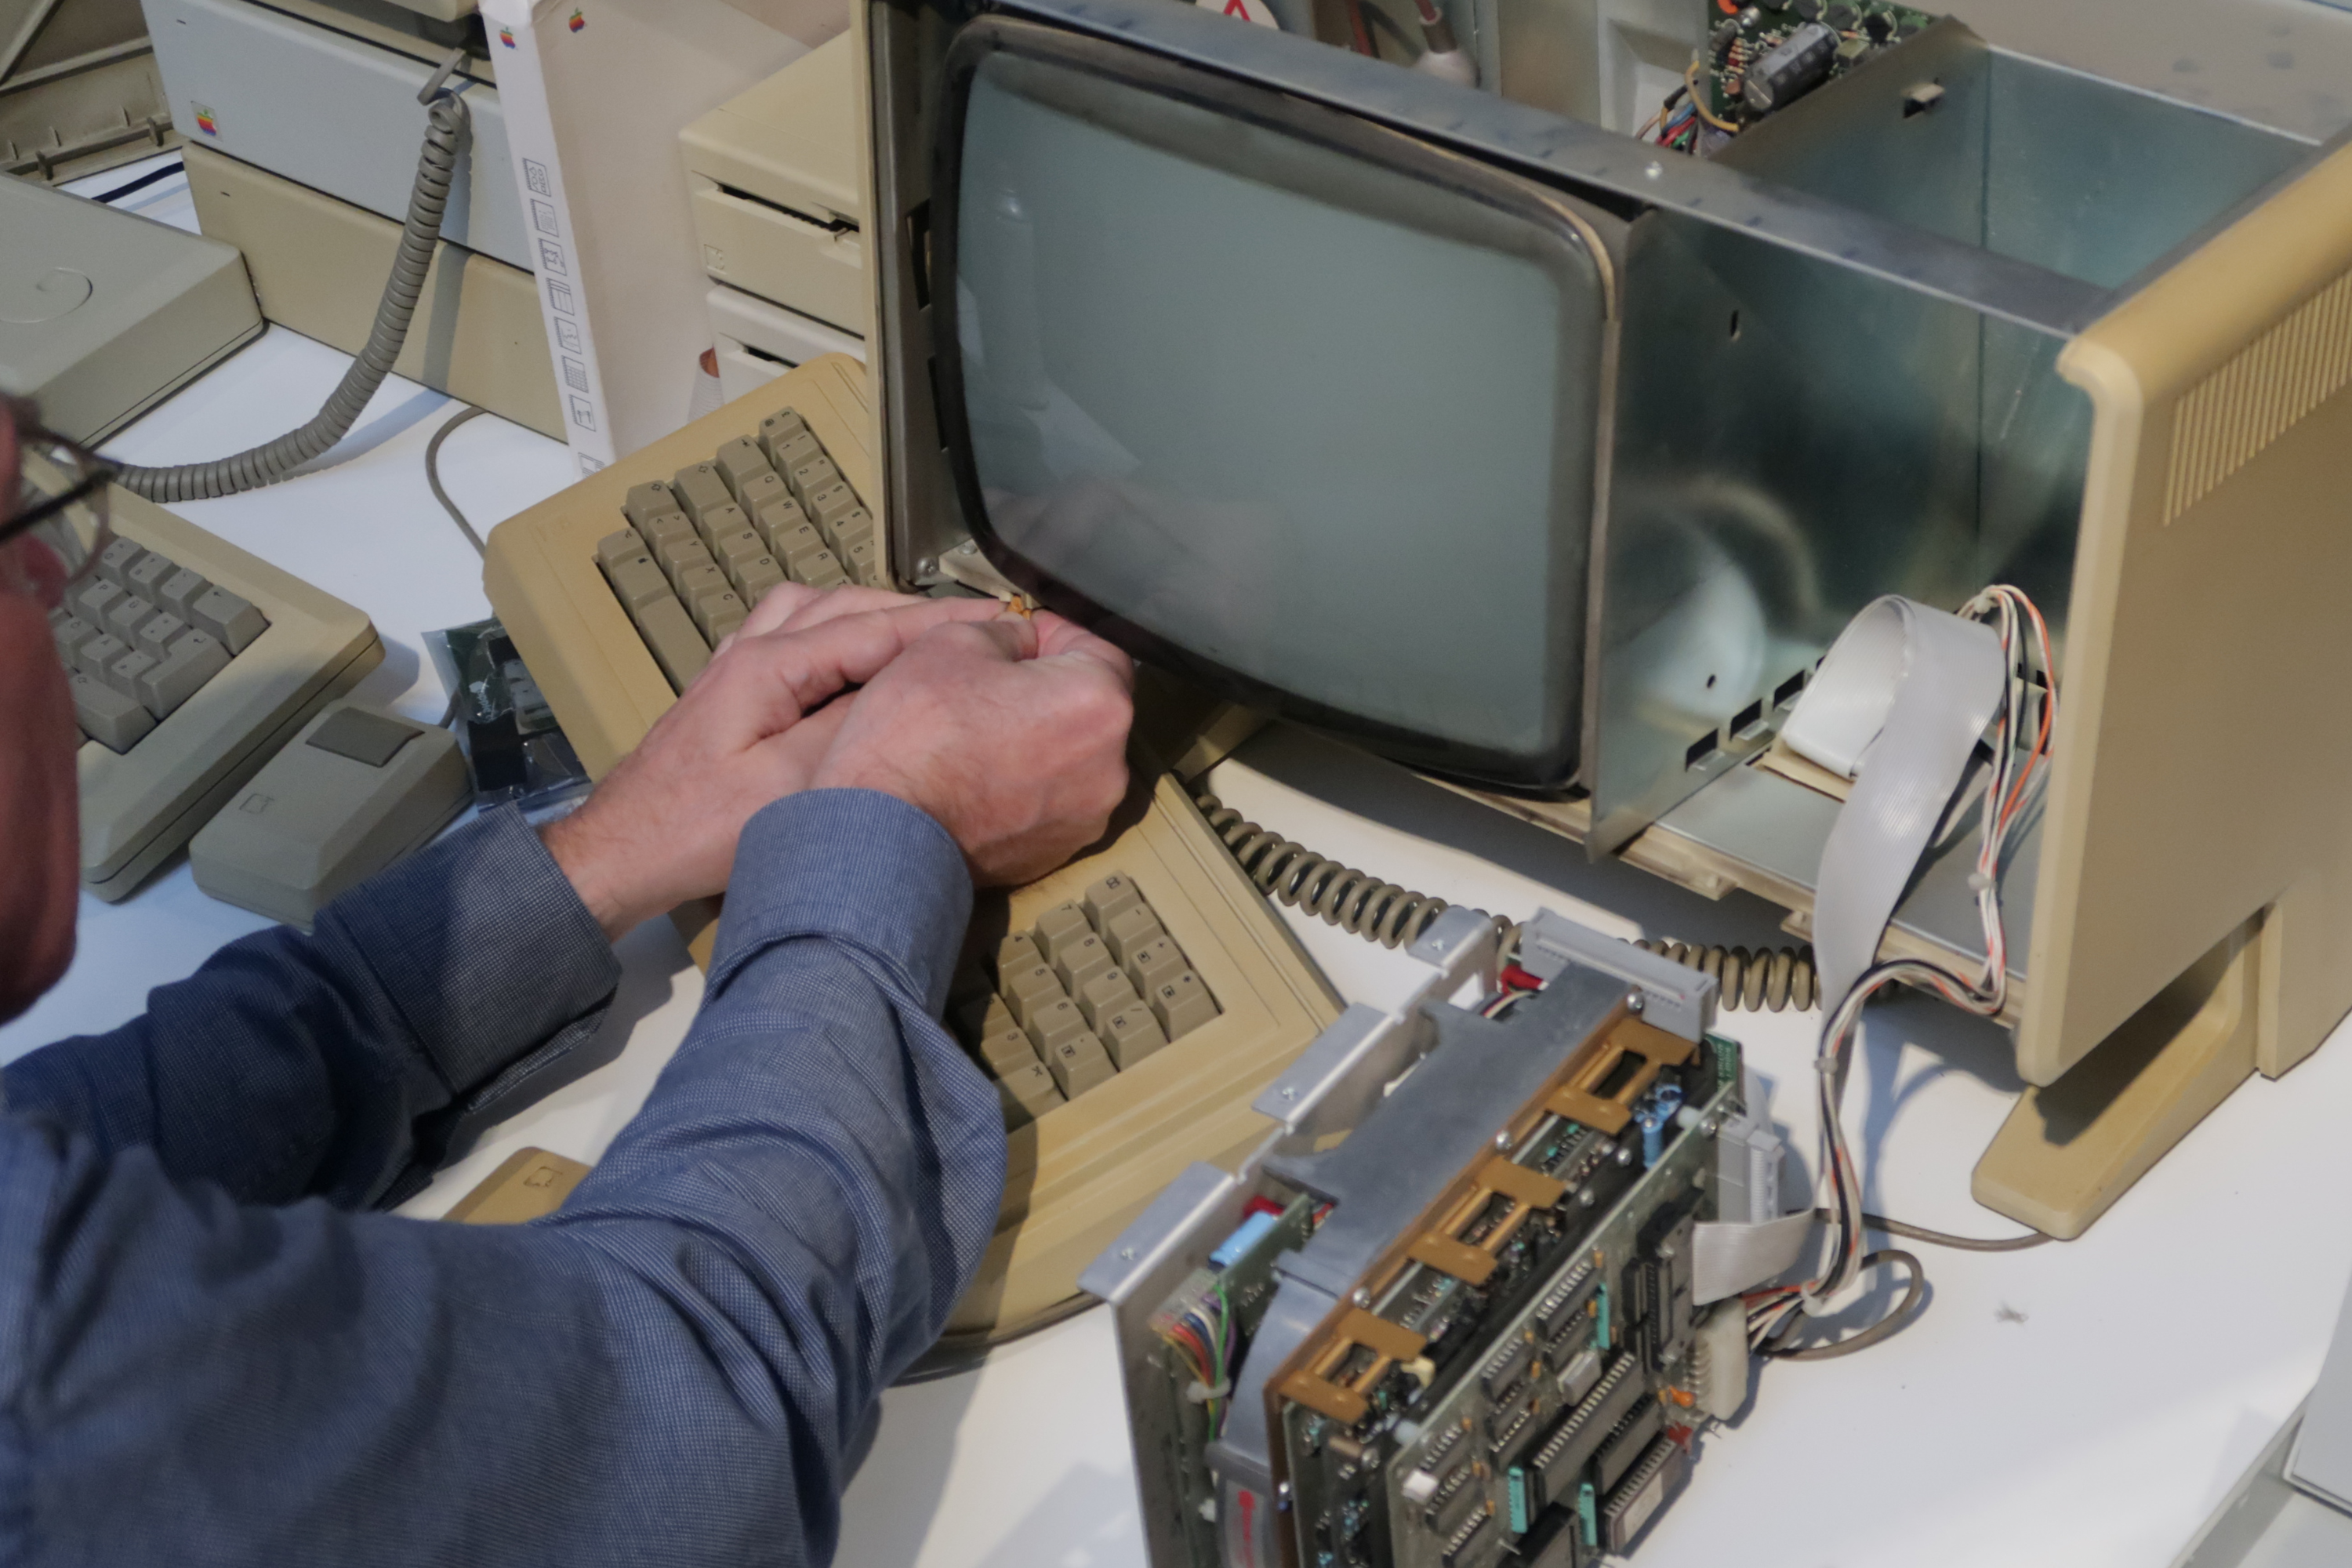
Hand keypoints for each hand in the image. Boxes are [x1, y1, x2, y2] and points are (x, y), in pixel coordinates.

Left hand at [541, 588, 1001, 936]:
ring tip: (928, 635)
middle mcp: (752, 647)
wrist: (624, 851)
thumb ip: (851, 728)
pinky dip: (838, 629)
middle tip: (982, 626)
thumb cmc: (699, 829)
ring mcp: (737, 663)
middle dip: (920, 611)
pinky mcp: (731, 688)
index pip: (877, 626)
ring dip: (877, 613)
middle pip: (851, 604)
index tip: (1006, 621)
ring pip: (819, 609)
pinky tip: (857, 656)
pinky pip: (795, 631)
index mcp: (770, 664)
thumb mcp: (791, 786)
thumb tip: (912, 689)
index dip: (945, 622)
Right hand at [812, 610, 1133, 884]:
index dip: (1056, 634)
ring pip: (1071, 759)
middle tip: (991, 686)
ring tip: (979, 738)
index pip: (1099, 648)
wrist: (882, 833)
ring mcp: (1085, 817)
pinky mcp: (1057, 853)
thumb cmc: (916, 738)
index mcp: (1098, 703)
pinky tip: (978, 779)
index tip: (1024, 635)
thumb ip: (1007, 632)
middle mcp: (1109, 767)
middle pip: (1090, 709)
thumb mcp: (953, 641)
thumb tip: (1023, 640)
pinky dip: (1025, 787)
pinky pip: (1050, 803)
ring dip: (1038, 741)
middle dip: (1048, 690)